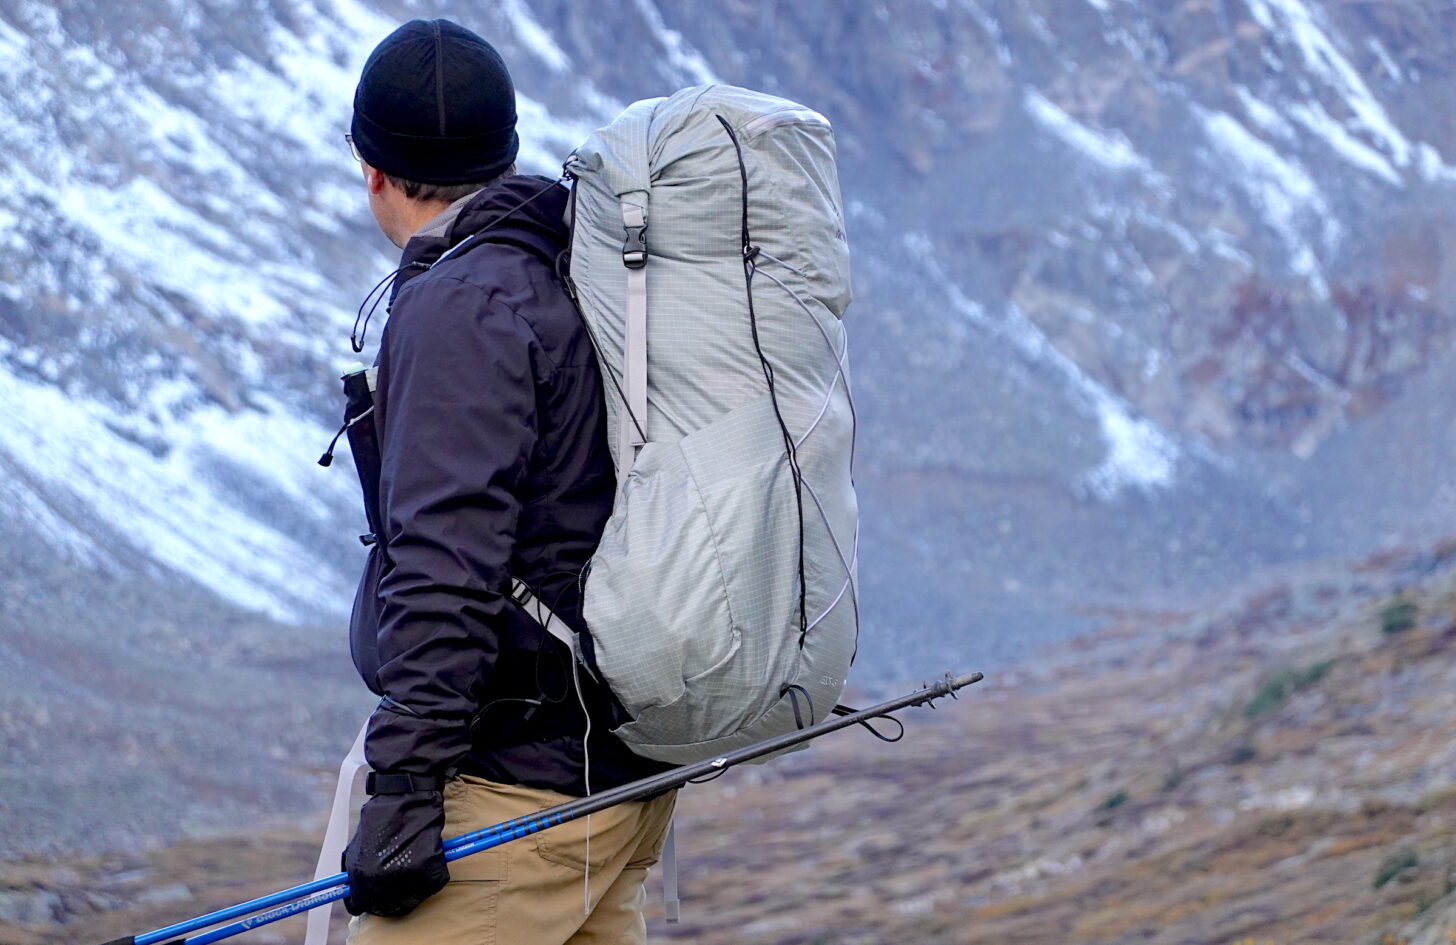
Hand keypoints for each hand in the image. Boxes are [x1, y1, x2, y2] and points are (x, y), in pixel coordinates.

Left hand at [343, 790, 449, 916]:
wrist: (406, 793)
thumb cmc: (383, 815)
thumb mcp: (358, 845)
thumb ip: (355, 872)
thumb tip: (355, 895)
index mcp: (360, 876)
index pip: (358, 905)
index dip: (367, 901)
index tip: (376, 897)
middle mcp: (380, 881)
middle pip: (387, 906)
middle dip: (394, 896)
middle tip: (403, 880)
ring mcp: (404, 877)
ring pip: (414, 896)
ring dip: (417, 884)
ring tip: (416, 862)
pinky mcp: (428, 869)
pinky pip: (434, 882)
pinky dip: (435, 872)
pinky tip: (430, 855)